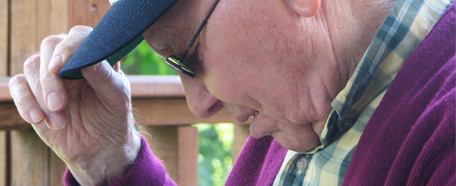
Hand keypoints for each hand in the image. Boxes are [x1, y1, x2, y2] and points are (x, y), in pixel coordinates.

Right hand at [8, 26, 140, 184]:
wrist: (99, 147)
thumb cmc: (113, 116)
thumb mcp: (117, 98)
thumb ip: (104, 77)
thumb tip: (87, 59)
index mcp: (94, 55)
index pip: (79, 36)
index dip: (68, 47)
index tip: (60, 66)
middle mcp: (70, 59)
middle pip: (49, 47)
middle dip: (50, 78)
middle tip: (59, 105)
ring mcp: (49, 74)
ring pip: (31, 66)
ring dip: (41, 95)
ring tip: (60, 121)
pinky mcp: (32, 92)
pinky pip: (17, 86)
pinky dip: (25, 102)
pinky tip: (38, 120)